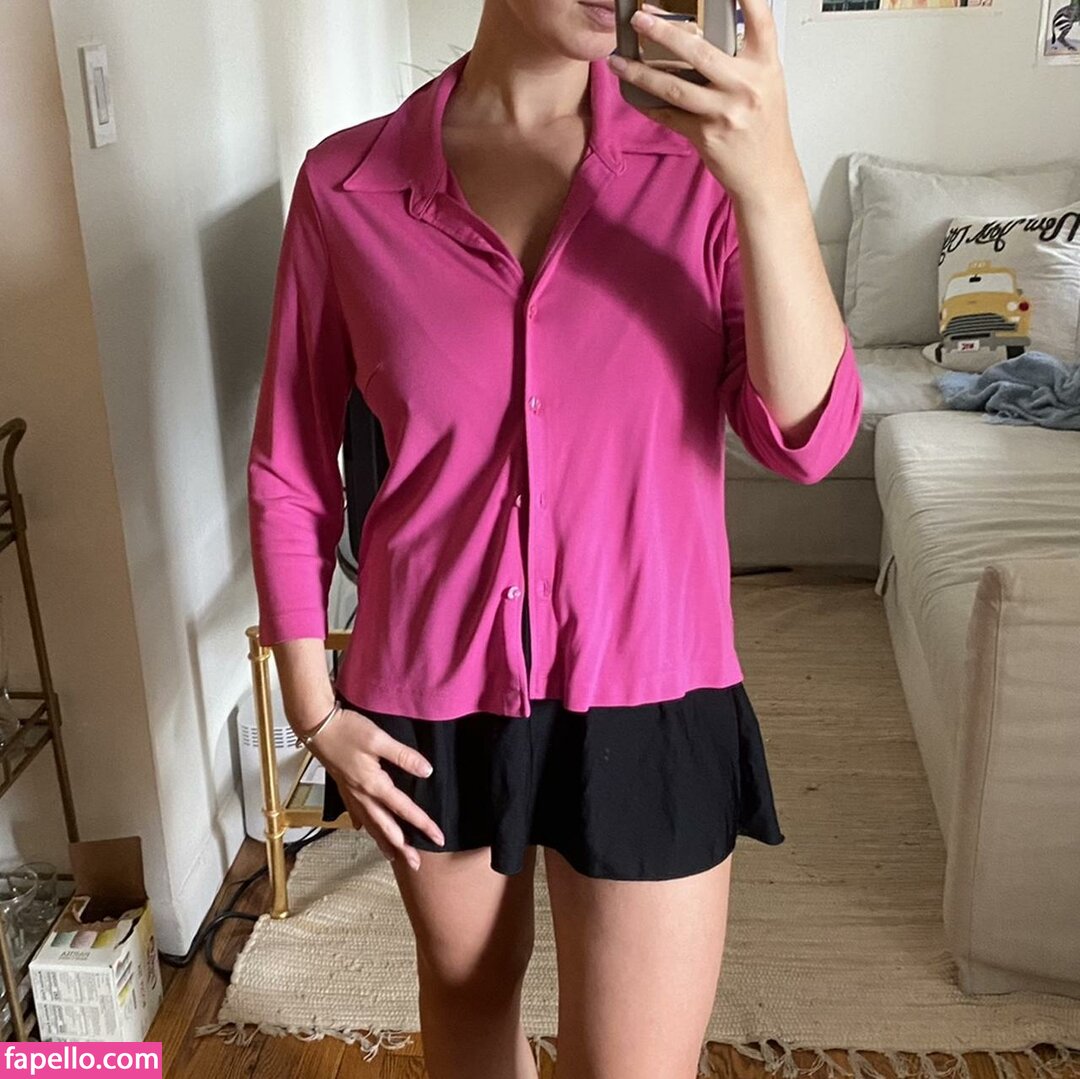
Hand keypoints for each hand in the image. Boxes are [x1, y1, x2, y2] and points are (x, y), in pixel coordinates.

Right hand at [306, 705, 445, 870]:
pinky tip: (364, 830)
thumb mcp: (378, 739)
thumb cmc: (346, 730)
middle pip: (386, 827)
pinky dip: (364, 826)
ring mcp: (350, 794)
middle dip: (403, 847)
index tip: (437, 837)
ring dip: (383, 842)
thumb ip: (403, 756)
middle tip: (416, 864)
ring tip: (393, 856)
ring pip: (370, 825)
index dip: (423, 824)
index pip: (404, 809)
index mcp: (373, 785)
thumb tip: (426, 771)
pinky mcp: (343, 788)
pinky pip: (356, 814)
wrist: (316, 726)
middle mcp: (362, 795)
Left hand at [607, 0, 803, 206]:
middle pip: (698, 50)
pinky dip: (650, 105)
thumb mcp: (767, 85)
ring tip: (619, 61)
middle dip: (663, 32)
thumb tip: (707, 36)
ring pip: (674, 86)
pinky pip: (670, 116)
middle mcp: (745, 85)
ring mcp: (724, 112)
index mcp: (765, 66)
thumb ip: (743, 59)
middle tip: (641, 18)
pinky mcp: (705, 135)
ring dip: (641, 72)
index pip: (760, 19)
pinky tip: (634, 94)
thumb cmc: (765, 130)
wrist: (767, 177)